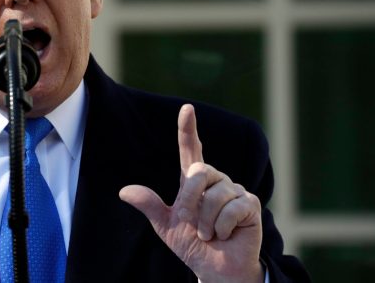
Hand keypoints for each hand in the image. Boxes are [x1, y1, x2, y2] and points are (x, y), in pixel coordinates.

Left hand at [119, 104, 262, 282]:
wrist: (216, 270)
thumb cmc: (193, 246)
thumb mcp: (166, 226)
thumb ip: (149, 205)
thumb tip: (124, 191)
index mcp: (194, 182)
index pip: (191, 150)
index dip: (188, 130)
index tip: (187, 109)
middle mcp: (215, 181)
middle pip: (198, 171)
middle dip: (189, 200)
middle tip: (190, 223)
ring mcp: (234, 190)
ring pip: (214, 194)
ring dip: (205, 222)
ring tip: (209, 234)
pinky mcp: (250, 204)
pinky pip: (231, 209)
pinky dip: (221, 228)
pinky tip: (225, 235)